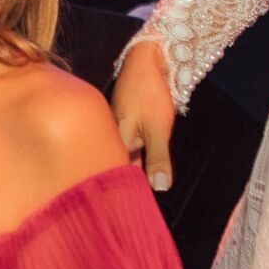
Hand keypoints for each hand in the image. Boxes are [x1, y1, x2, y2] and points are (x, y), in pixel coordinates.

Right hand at [110, 40, 176, 192]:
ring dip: (127, 170)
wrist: (146, 58)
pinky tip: (138, 165)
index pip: (117, 173)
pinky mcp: (120, 122)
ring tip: (134, 192)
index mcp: (116, 139)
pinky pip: (122, 145)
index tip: (130, 210)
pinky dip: (130, 156)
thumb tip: (160, 188)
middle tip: (132, 206)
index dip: (123, 191)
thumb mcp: (159, 128)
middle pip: (114, 165)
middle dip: (123, 183)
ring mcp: (113, 128)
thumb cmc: (150, 92)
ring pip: (118, 155)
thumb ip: (158, 158)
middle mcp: (109, 136)